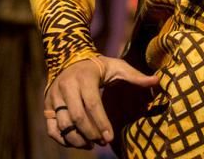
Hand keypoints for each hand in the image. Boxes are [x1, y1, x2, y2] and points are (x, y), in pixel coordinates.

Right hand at [44, 55, 158, 148]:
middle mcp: (66, 87)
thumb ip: (135, 75)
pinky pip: (51, 127)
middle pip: (77, 117)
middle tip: (102, 142)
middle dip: (91, 133)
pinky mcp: (46, 104)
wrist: (69, 58)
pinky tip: (76, 143)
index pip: (92, 104)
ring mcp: (54, 96)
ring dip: (77, 139)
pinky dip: (62, 139)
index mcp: (84, 78)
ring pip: (63, 124)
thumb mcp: (117, 66)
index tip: (109, 137)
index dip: (101, 122)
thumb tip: (157, 80)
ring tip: (91, 144)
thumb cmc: (98, 65)